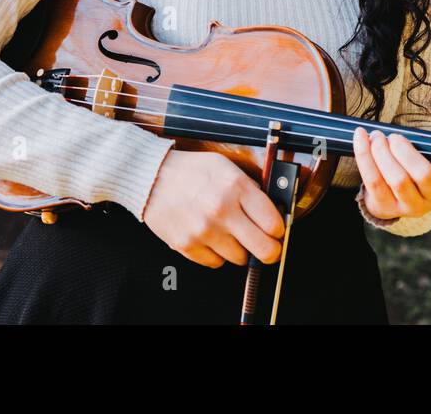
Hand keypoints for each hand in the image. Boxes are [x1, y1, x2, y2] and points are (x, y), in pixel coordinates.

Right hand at [141, 149, 284, 268]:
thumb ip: (250, 188)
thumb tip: (272, 212)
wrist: (151, 177)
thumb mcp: (226, 167)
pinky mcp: (186, 245)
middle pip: (264, 249)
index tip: (276, 231)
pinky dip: (216, 253)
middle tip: (267, 246)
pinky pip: (215, 263)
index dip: (279, 230)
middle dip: (270, 251)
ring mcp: (204, 231)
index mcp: (236, 187)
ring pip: (240, 259)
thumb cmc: (191, 171)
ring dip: (239, 249)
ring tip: (228, 232)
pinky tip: (210, 236)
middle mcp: (221, 211)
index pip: (274, 223)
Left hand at [352, 118, 430, 220]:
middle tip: (395, 137)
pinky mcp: (385, 207)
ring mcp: (409, 207)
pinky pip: (373, 181)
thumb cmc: (420, 164)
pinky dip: (365, 156)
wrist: (394, 191)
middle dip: (406, 151)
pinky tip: (361, 137)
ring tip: (377, 137)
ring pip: (397, 179)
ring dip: (383, 152)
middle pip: (423, 175)